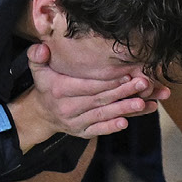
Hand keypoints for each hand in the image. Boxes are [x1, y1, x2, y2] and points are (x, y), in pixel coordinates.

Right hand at [20, 43, 161, 139]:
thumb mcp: (38, 68)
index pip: (87, 85)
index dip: (107, 80)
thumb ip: (37, 56)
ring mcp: (75, 122)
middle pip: (99, 99)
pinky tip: (126, 123)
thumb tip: (42, 48)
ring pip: (102, 115)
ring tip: (142, 103)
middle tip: (143, 84)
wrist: (42, 113)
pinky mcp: (82, 132)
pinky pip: (98, 130)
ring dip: (123, 110)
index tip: (127, 74)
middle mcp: (67, 107)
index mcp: (59, 89)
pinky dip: (111, 127)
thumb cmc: (46, 85)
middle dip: (122, 92)